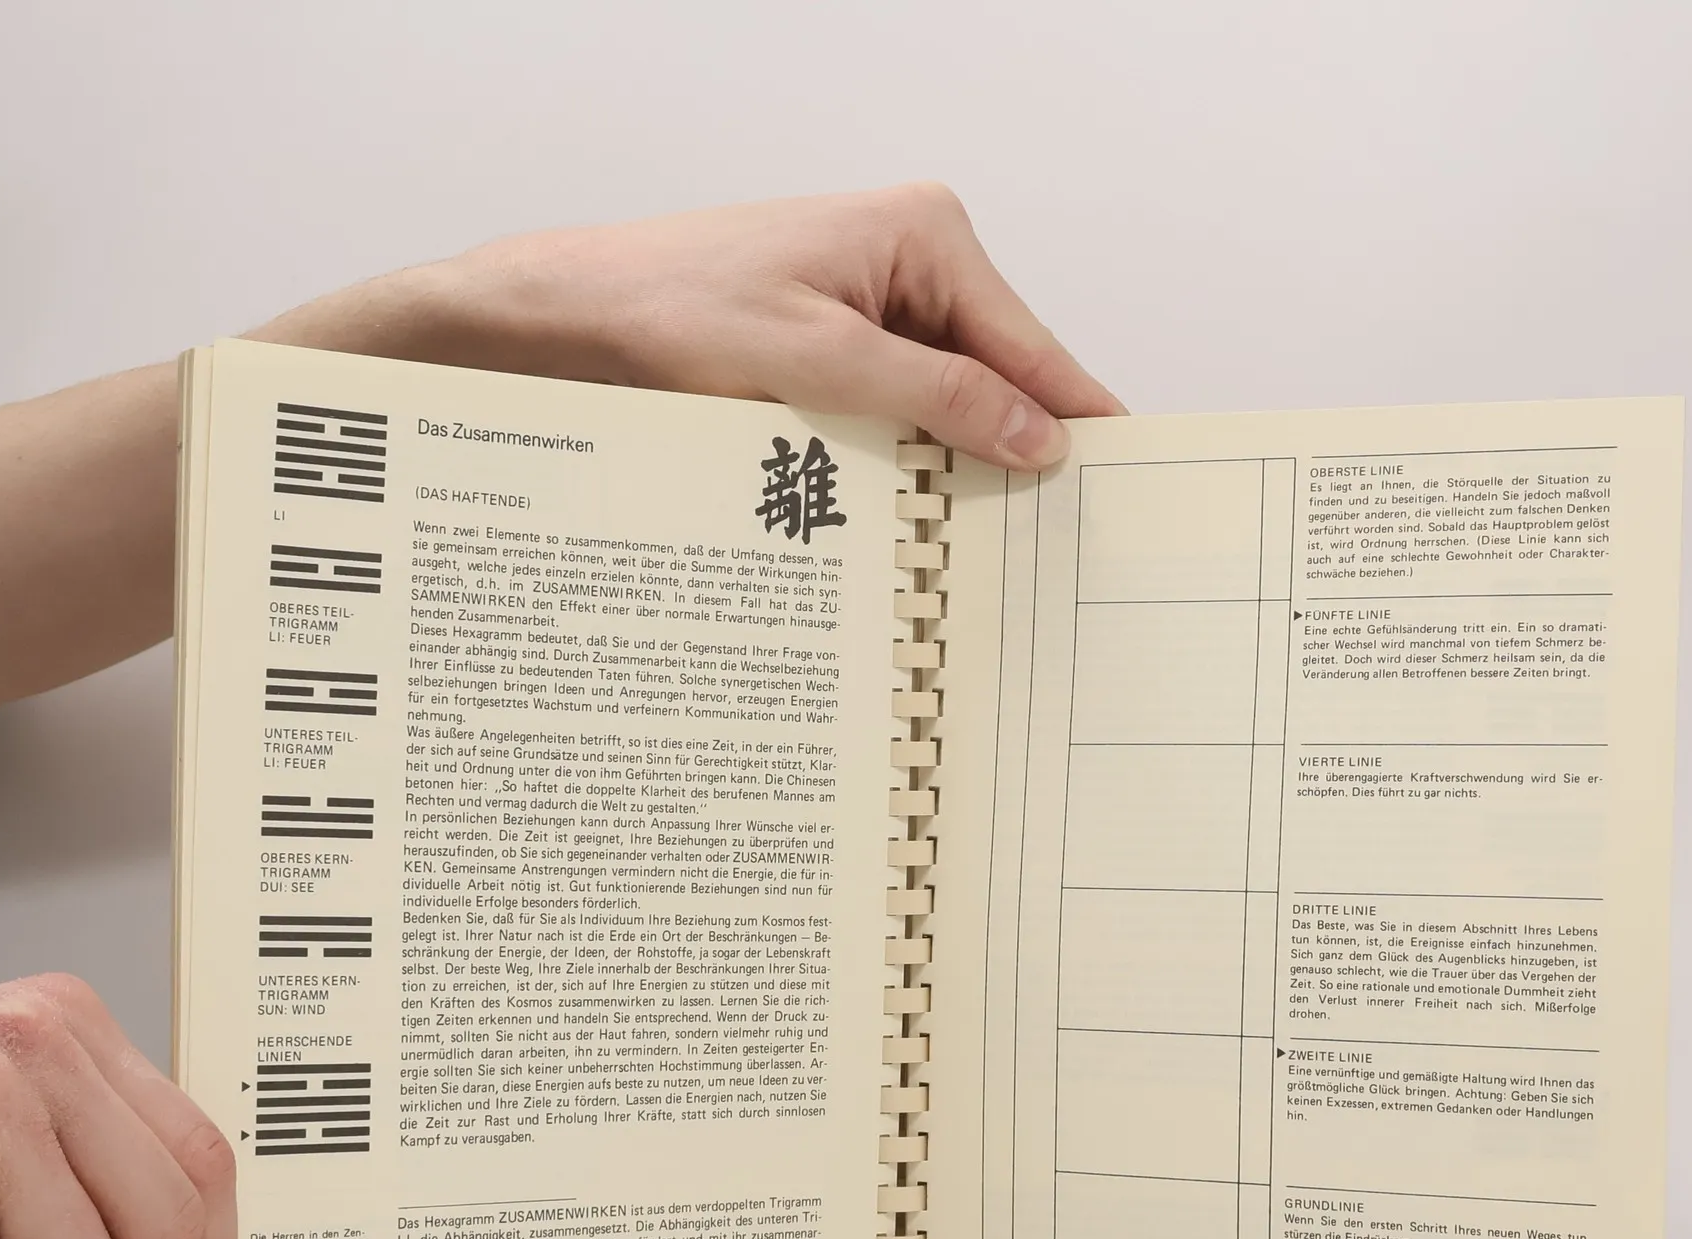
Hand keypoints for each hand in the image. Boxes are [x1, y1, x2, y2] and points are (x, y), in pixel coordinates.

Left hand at [257, 182, 1124, 469]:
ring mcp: (874, 306)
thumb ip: (938, 396)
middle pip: (998, 378)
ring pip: (949, 405)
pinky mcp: (837, 348)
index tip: (1123, 486)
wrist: (567, 315)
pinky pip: (900, 413)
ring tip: (986, 549)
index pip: (1031, 345)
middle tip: (1051, 547)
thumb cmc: (671, 306)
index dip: (1077, 420)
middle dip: (1014, 454)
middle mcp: (910, 261)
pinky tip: (916, 517)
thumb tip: (1038, 438)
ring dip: (954, 469)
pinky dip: (907, 463)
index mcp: (925, 236)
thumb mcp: (819, 360)